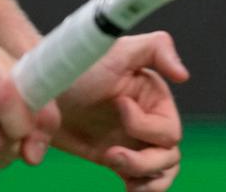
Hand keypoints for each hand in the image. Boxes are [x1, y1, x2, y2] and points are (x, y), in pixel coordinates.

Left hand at [51, 31, 189, 190]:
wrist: (41, 89)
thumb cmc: (76, 65)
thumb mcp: (116, 49)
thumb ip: (156, 49)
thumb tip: (184, 75)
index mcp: (155, 98)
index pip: (169, 130)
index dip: (145, 126)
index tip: (118, 106)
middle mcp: (148, 121)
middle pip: (168, 156)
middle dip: (143, 161)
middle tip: (111, 155)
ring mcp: (133, 141)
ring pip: (161, 173)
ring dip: (143, 178)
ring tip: (115, 166)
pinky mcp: (116, 158)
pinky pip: (142, 183)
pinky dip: (140, 190)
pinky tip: (126, 189)